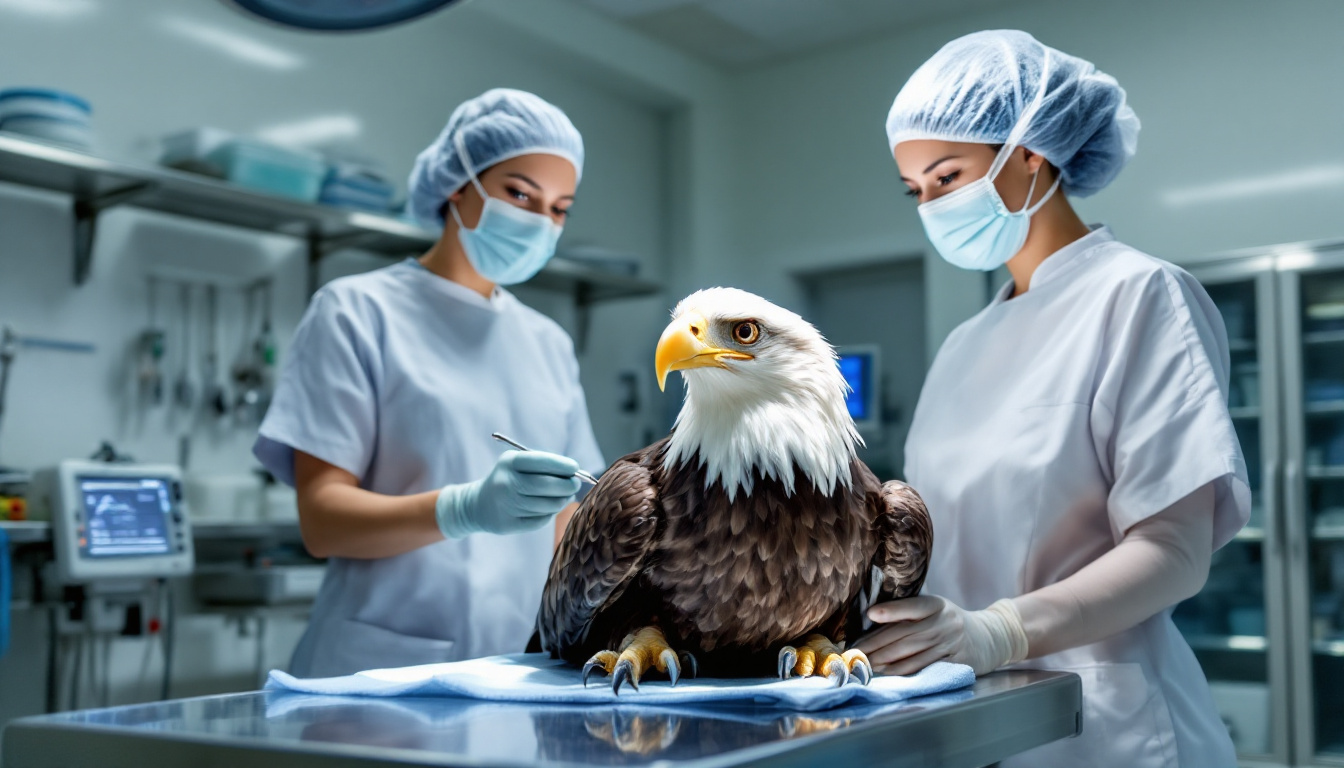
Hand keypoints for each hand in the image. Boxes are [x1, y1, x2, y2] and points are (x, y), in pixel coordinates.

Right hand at [435, 450, 581, 537]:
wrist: (479, 504)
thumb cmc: (509, 480)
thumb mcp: (518, 465)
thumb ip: (545, 466)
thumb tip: (575, 475)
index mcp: (509, 463)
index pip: (539, 461)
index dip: (560, 464)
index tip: (575, 467)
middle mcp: (505, 483)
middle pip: (544, 485)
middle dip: (566, 485)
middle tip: (575, 485)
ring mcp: (505, 505)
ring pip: (545, 505)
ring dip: (561, 501)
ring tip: (564, 497)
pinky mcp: (508, 524)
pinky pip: (539, 520)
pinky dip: (549, 514)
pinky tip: (548, 508)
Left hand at [855, 595, 1026, 675]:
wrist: (991, 637)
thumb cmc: (951, 622)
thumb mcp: (937, 608)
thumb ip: (912, 612)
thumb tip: (872, 619)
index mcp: (938, 605)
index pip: (913, 607)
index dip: (892, 610)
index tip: (871, 614)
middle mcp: (945, 623)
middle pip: (905, 635)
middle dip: (876, 645)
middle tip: (855, 652)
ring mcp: (951, 644)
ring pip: (913, 654)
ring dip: (886, 662)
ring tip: (865, 665)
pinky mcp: (956, 663)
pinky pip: (926, 669)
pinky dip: (905, 673)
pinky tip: (889, 674)